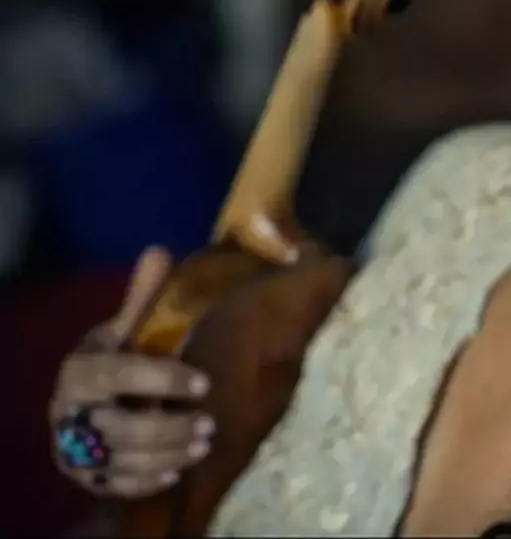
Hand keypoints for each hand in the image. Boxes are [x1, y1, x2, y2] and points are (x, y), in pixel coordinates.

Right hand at [49, 247, 213, 498]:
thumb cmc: (107, 364)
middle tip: (210, 424)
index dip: (162, 379)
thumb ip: (140, 300)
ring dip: (168, 455)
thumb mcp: (118, 331)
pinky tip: (180, 471)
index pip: (121, 375)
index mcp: (84, 371)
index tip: (203, 383)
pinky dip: (149, 480)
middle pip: (122, 428)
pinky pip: (117, 485)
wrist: (74, 407)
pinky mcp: (89, 476)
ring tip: (205, 445)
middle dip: (169, 429)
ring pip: (123, 460)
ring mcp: (79, 448)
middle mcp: (76, 413)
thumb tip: (159, 251)